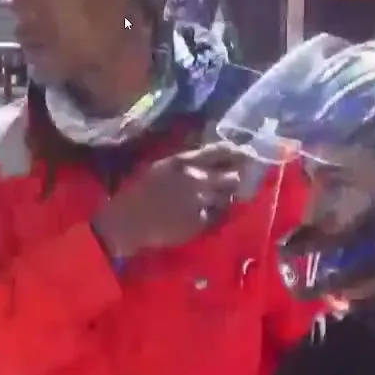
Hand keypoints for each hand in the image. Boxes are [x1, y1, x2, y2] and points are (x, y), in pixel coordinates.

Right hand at [92, 142, 246, 258]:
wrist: (128, 222)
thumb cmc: (138, 193)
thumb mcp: (161, 167)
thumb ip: (186, 162)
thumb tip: (209, 158)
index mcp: (184, 161)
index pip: (221, 151)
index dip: (237, 153)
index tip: (246, 156)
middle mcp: (196, 179)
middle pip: (232, 177)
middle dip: (234, 181)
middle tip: (232, 185)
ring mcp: (200, 201)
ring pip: (227, 199)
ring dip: (223, 201)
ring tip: (212, 204)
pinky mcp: (200, 223)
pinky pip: (216, 218)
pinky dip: (212, 218)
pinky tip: (199, 218)